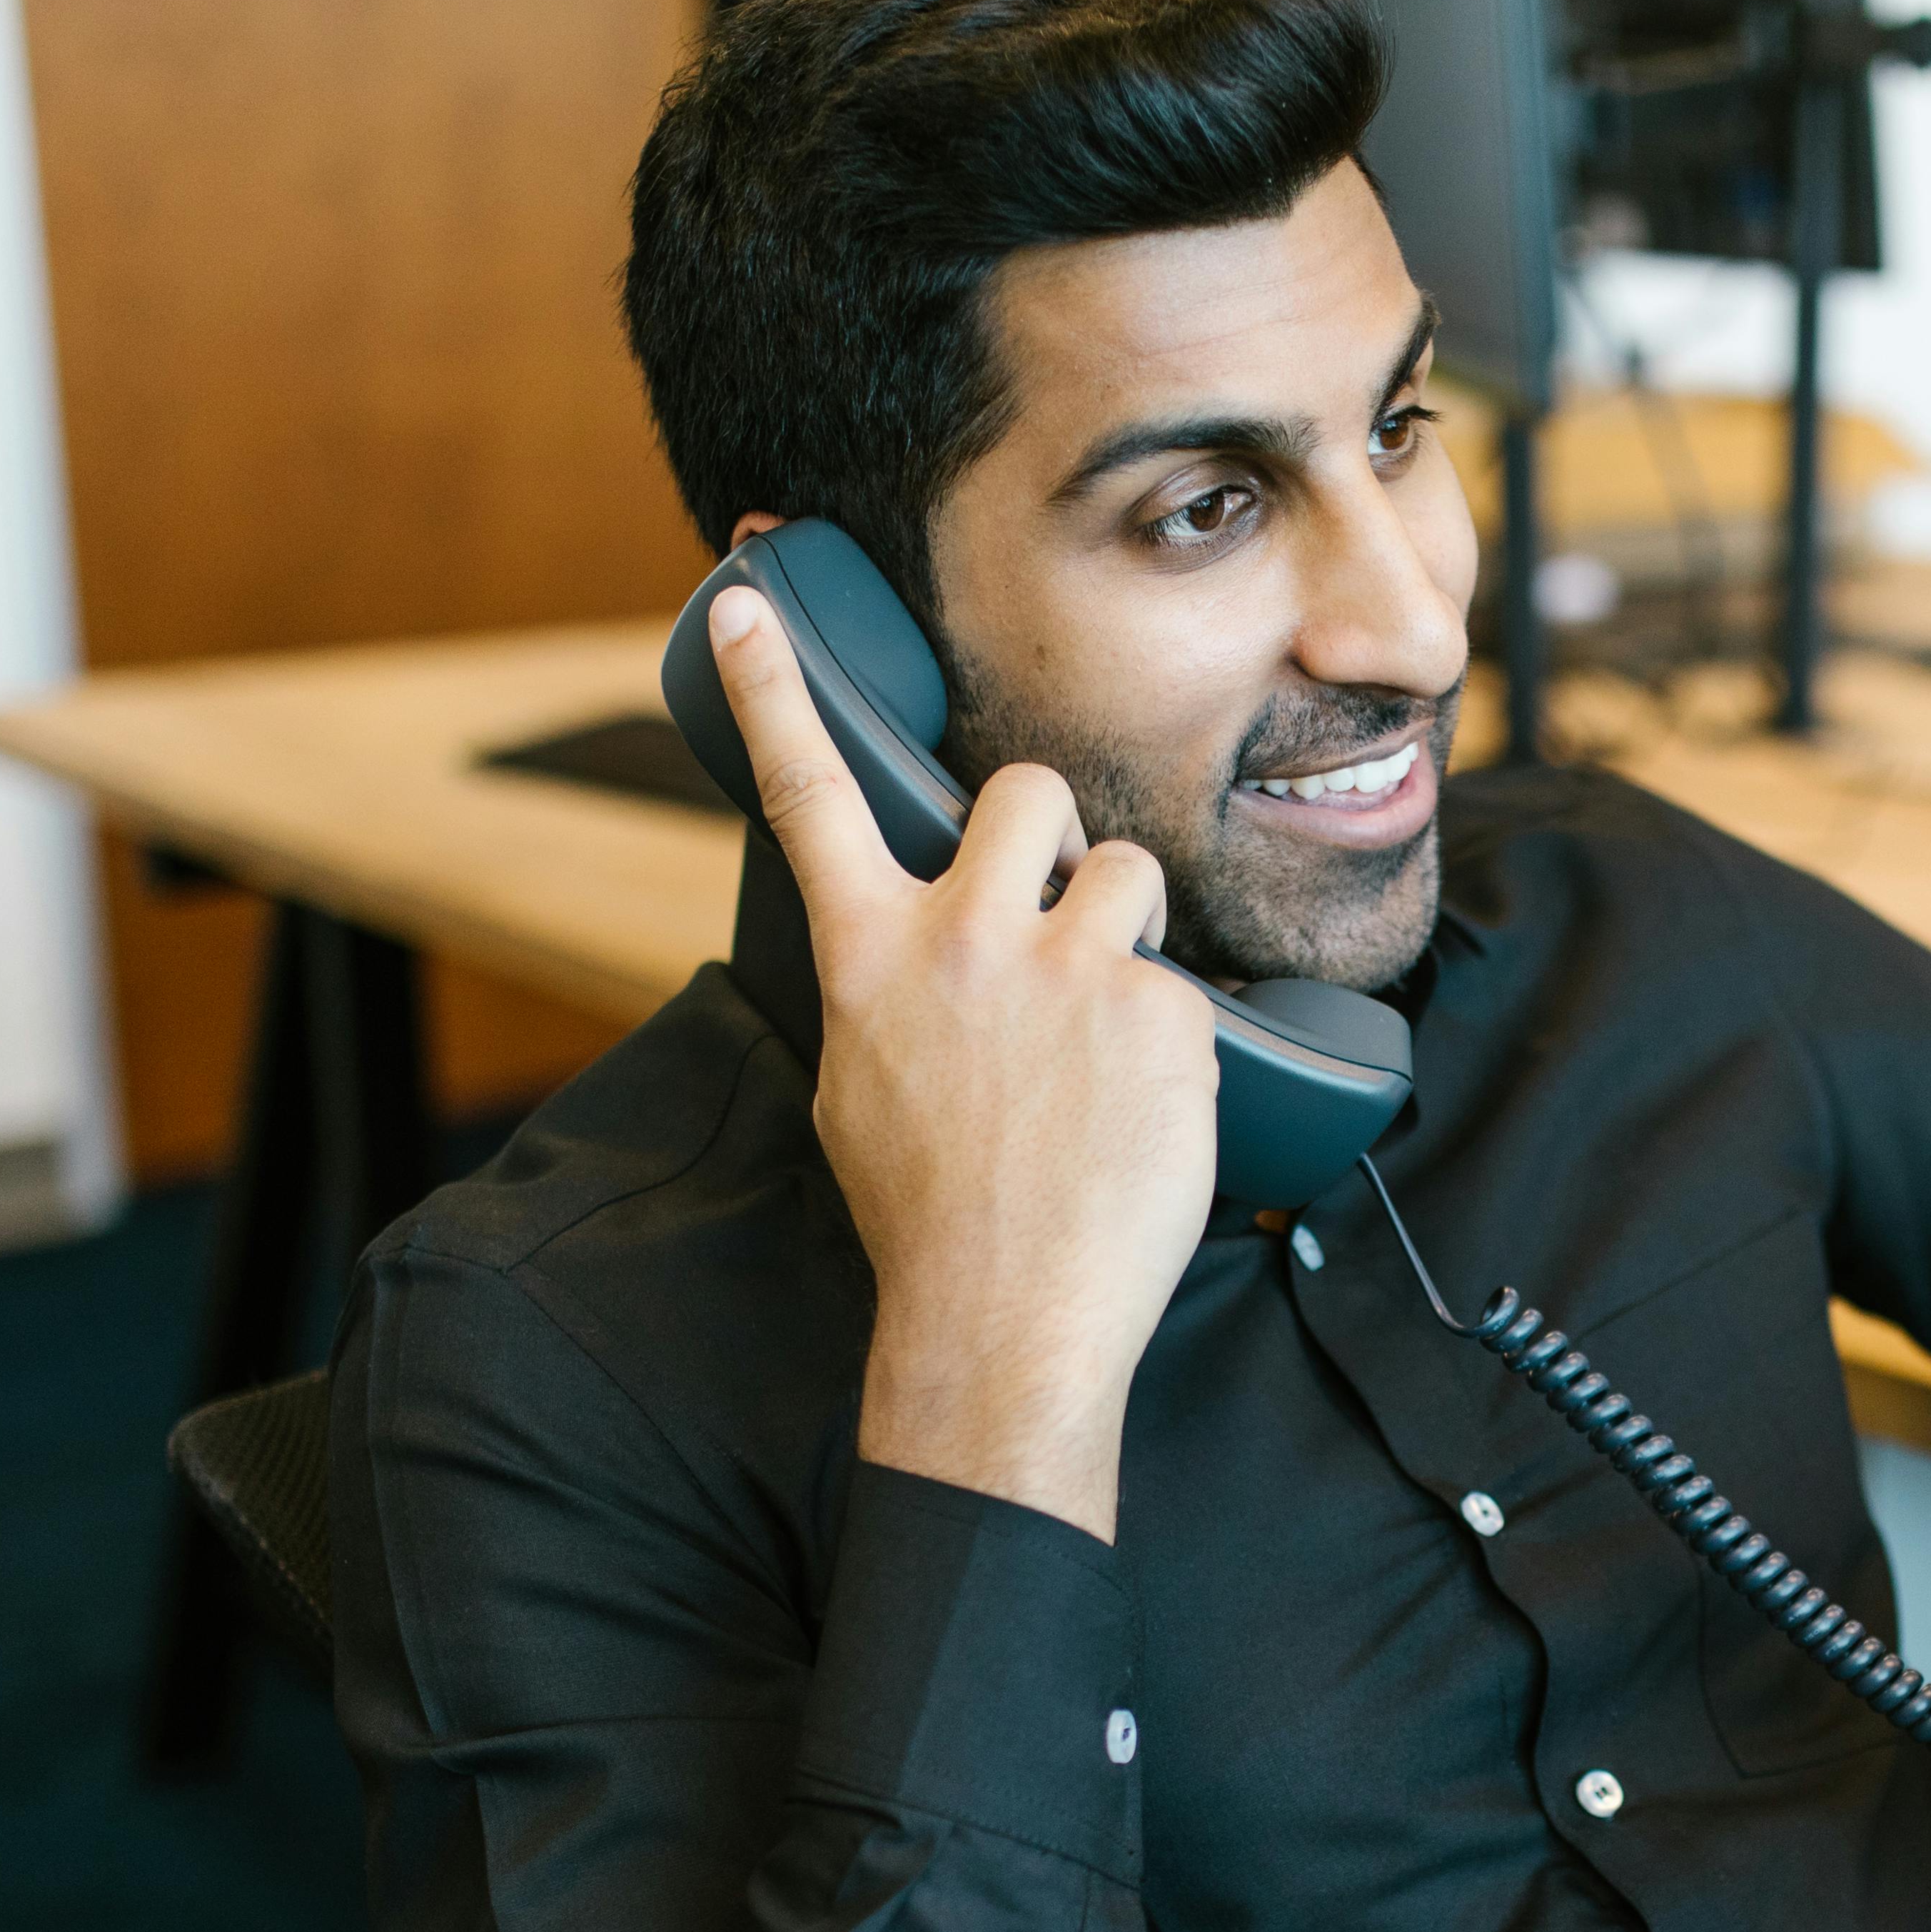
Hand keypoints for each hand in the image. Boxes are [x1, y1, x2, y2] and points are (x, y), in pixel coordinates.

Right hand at [710, 581, 1214, 1541]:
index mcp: (870, 957)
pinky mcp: (1159, 1015)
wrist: (1003, 1323)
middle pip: (1027, 789)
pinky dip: (1173, 1039)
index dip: (774, 689)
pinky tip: (1141, 1112)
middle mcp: (962, 941)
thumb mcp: (862, 1087)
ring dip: (1126, 930)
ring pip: (1128, 872)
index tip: (746, 608)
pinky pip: (1183, 984)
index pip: (809, 793)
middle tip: (1061, 907)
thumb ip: (889, 991)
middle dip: (1056, 834)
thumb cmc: (928, 1219)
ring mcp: (1067, 971)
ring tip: (1107, 1030)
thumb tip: (909, 954)